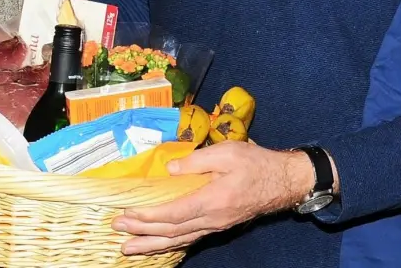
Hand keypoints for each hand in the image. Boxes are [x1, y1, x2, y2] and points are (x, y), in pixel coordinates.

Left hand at [113, 142, 312, 254]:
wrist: (283, 181)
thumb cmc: (255, 163)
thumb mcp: (227, 153)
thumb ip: (196, 161)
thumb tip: (170, 169)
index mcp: (213, 200)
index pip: (175, 213)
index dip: (150, 216)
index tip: (128, 214)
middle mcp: (213, 219)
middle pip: (172, 230)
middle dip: (142, 231)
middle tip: (117, 229)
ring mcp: (215, 225)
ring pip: (179, 240)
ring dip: (152, 244)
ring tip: (128, 248)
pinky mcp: (217, 226)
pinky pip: (189, 239)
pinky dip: (170, 245)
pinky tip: (156, 247)